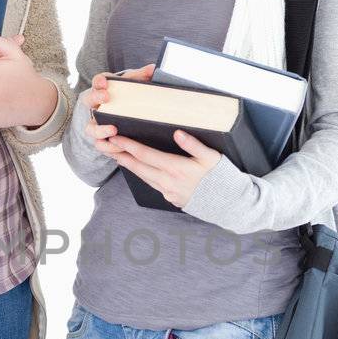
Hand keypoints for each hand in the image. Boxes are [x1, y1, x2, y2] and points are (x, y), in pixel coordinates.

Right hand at [82, 63, 154, 150]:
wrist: (126, 117)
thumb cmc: (128, 99)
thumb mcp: (133, 86)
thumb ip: (141, 77)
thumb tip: (152, 68)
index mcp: (103, 90)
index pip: (97, 82)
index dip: (99, 81)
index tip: (104, 82)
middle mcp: (96, 106)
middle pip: (88, 100)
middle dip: (95, 98)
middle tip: (106, 97)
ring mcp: (96, 124)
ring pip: (90, 128)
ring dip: (100, 130)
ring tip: (114, 130)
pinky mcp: (101, 140)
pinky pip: (100, 145)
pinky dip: (109, 147)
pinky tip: (121, 148)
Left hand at [90, 64, 221, 205]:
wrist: (230, 205)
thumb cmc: (222, 178)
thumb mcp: (212, 157)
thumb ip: (193, 145)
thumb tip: (178, 133)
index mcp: (176, 168)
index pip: (145, 154)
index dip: (128, 145)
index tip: (116, 137)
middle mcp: (168, 181)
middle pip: (139, 167)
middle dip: (122, 155)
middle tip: (107, 146)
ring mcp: (169, 192)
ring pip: (143, 177)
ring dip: (130, 166)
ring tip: (118, 157)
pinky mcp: (172, 199)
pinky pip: (152, 184)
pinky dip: (142, 175)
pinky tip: (139, 170)